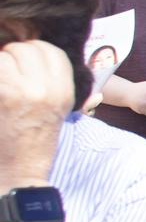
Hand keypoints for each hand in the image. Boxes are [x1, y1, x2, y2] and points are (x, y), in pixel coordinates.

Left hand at [0, 41, 73, 186]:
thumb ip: (53, 81)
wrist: (18, 172)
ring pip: (3, 57)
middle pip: (25, 49)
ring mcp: (20, 91)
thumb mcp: (58, 111)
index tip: (26, 64)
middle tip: (9, 75)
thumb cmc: (35, 143)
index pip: (50, 50)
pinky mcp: (0, 95)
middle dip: (12, 56)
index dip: (35, 52)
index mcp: (64, 91)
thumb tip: (35, 52)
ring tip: (2, 85)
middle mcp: (45, 89)